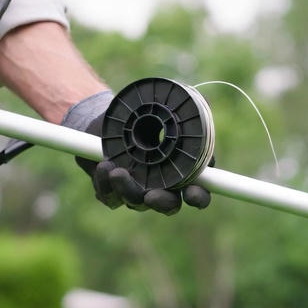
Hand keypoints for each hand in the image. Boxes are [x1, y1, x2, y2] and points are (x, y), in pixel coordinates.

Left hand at [61, 90, 211, 214]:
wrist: (102, 124)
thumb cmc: (137, 119)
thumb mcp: (158, 112)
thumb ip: (181, 112)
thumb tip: (204, 101)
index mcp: (181, 172)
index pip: (198, 192)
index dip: (199, 197)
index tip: (191, 193)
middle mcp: (161, 187)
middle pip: (170, 206)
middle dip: (162, 204)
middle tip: (150, 196)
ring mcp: (137, 192)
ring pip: (136, 202)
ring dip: (126, 188)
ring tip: (114, 170)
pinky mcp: (112, 193)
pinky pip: (110, 197)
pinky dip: (104, 183)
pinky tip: (103, 166)